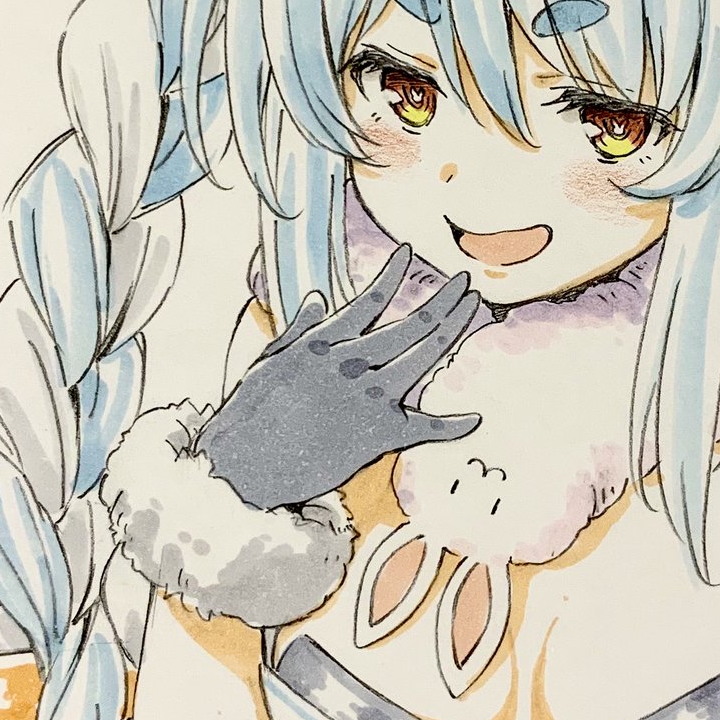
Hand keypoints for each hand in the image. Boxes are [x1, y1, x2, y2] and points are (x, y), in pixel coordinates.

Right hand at [196, 247, 483, 507]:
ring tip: (473, 307)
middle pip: (412, 326)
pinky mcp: (379, 436)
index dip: (393, 274)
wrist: (245, 466)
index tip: (409, 252)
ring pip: (425, 358)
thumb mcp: (268, 362)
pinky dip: (451, 426)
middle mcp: (353, 365)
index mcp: (324, 344)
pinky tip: (474, 418)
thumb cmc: (249, 414)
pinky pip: (423, 429)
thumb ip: (299, 330)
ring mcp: (370, 399)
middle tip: (464, 281)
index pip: (369, 300)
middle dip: (443, 300)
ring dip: (454, 330)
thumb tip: (318, 298)